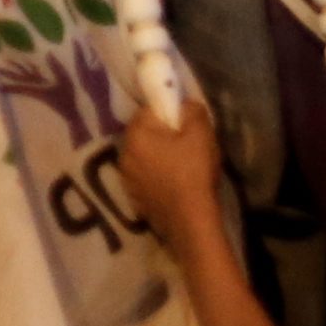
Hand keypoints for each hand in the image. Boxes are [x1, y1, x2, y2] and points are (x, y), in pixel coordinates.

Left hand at [114, 84, 226, 247]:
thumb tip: (185, 103)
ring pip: (144, 155)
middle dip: (164, 134)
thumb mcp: (201, 133)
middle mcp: (124, 153)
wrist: (191, 221)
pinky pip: (145, 176)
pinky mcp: (134, 196)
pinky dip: (157, 175)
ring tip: (182, 164)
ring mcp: (127, 177)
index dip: (170, 112)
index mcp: (135, 134)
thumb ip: (192, 110)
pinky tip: (174, 182)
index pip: (149, 110)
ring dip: (159, 155)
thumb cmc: (194, 172)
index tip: (186, 122)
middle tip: (187, 142)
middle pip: (145, 133)